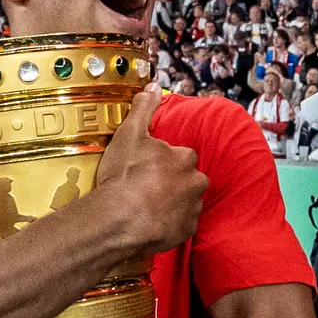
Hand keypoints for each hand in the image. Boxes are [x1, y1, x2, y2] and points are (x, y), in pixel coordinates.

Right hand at [82, 87, 206, 255]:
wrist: (121, 219)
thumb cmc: (126, 175)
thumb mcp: (130, 134)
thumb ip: (143, 109)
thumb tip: (153, 86)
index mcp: (185, 158)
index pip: (182, 154)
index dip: (164, 160)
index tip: (148, 167)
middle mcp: (196, 183)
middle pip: (189, 179)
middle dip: (174, 181)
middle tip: (147, 187)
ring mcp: (192, 209)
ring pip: (187, 201)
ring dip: (173, 202)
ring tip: (147, 205)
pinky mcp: (186, 231)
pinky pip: (182, 224)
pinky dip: (170, 223)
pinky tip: (151, 222)